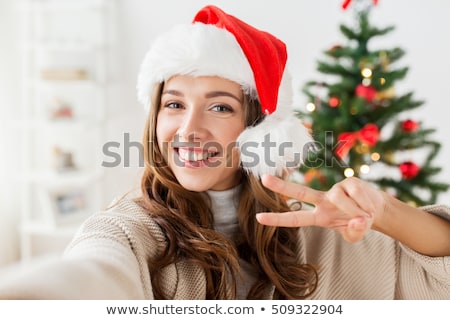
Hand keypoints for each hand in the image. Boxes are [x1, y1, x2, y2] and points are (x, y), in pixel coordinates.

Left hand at [256, 174, 385, 242]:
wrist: (376, 210)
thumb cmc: (359, 223)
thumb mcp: (355, 234)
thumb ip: (355, 232)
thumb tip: (358, 221)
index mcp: (319, 217)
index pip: (295, 218)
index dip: (277, 219)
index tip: (258, 218)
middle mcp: (322, 201)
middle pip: (299, 192)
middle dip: (282, 186)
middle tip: (263, 178)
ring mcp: (335, 190)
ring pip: (339, 198)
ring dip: (355, 211)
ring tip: (365, 216)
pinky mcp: (348, 181)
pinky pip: (356, 193)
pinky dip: (365, 205)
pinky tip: (369, 207)